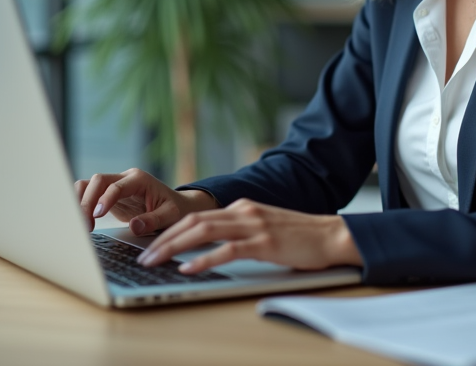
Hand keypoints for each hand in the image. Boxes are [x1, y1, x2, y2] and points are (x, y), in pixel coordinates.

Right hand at [75, 168, 218, 233]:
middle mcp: (124, 178)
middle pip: (98, 180)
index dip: (105, 199)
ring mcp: (115, 185)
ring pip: (89, 184)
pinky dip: (81, 204)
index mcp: (139, 180)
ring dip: (80, 201)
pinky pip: (89, 194)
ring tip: (80, 223)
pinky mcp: (108, 195)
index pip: (116, 186)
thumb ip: (153, 220)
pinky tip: (80, 219)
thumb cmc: (174, 209)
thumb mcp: (170, 216)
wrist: (175, 205)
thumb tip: (134, 226)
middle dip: (87, 201)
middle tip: (84, 224)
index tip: (97, 215)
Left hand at [137, 198, 363, 273]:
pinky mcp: (264, 242)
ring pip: (203, 232)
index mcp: (241, 207)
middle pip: (193, 221)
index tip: (151, 245)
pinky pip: (227, 250)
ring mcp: (254, 225)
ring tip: (155, 261)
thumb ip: (240, 230)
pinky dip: (204, 260)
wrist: (332, 235)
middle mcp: (243, 211)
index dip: (170, 230)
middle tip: (143, 256)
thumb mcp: (264, 227)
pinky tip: (188, 268)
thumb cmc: (300, 237)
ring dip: (174, 247)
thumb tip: (212, 243)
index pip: (196, 216)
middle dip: (164, 239)